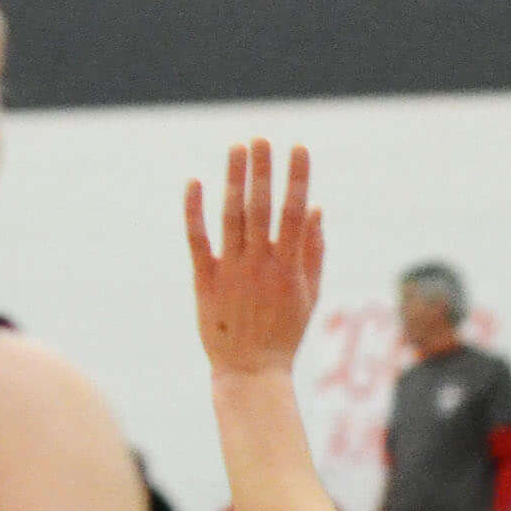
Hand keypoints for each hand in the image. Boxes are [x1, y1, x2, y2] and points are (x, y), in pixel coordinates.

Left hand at [183, 142, 326, 374]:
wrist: (251, 371)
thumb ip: (313, 252)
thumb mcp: (309, 294)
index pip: (295, 214)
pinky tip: (194, 182)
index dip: (297, 179)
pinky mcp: (205, 279)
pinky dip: (194, 211)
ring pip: (232, 216)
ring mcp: (232, 270)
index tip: (299, 149)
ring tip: (237, 148)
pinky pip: (198, 239)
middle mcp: (261, 265)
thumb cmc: (284, 333)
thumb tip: (315, 209)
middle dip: (263, 171)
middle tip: (262, 138)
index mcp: (289, 268)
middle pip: (262, 209)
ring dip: (234, 180)